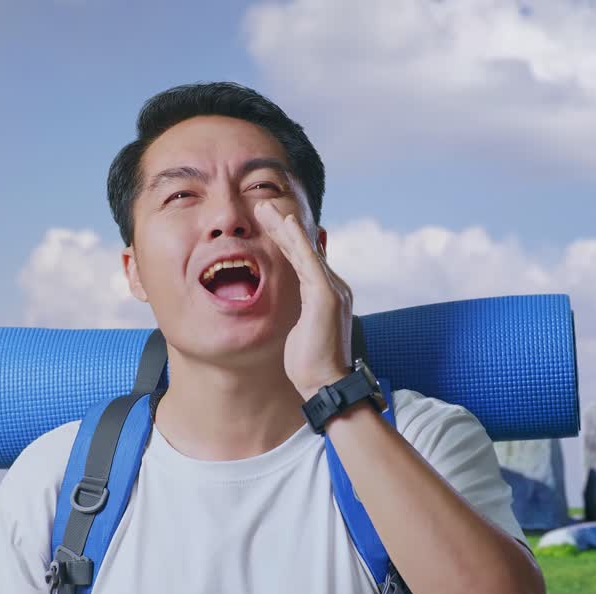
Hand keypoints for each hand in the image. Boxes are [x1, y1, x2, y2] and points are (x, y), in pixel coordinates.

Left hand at [255, 200, 353, 399]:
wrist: (325, 384)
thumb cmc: (309, 365)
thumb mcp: (299, 331)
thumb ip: (297, 311)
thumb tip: (288, 306)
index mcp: (325, 294)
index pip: (303, 259)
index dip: (285, 240)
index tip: (267, 223)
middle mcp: (333, 286)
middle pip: (304, 249)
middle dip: (282, 227)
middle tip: (262, 206)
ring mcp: (332, 289)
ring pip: (305, 250)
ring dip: (284, 227)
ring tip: (264, 208)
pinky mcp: (326, 296)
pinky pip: (309, 261)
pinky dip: (297, 241)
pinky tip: (286, 224)